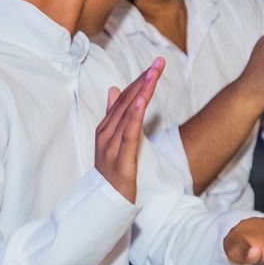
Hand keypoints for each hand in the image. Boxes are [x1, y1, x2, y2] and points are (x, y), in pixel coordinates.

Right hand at [95, 59, 163, 202]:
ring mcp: (111, 146)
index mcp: (105, 127)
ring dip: (141, 92)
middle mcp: (106, 133)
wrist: (105, 202)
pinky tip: (142, 101)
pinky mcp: (121, 160)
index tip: (154, 66)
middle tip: (158, 63)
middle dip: (143, 81)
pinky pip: (129, 135)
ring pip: (129, 114)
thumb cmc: (111, 170)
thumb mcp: (112, 141)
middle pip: (127, 102)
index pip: (123, 99)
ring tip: (153, 74)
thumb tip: (113, 89)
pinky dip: (134, 116)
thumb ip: (113, 115)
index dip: (139, 81)